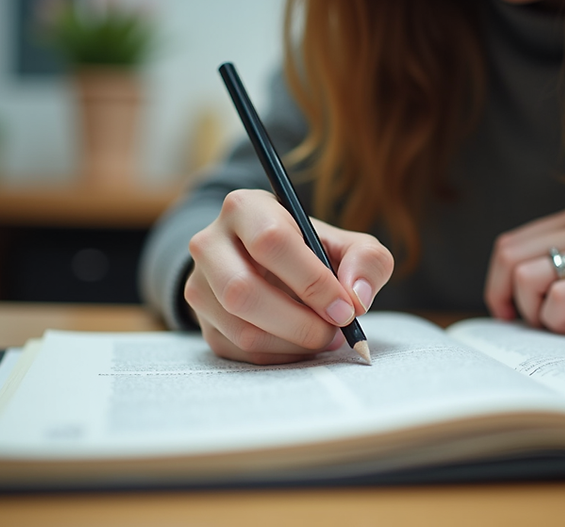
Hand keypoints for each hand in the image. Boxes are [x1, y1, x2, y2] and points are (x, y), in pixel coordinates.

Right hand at [185, 189, 394, 364]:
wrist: (269, 265)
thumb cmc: (312, 251)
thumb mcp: (347, 244)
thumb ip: (366, 260)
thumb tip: (356, 297)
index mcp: (245, 208)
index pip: (271, 241)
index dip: (312, 281)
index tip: (345, 308)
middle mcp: (209, 243)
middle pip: (243, 291)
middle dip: (300, 322)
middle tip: (335, 331)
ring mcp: (198, 284)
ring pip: (241, 329)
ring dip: (293, 343)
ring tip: (324, 337)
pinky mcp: (202, 321)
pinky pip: (240, 351)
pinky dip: (280, 355)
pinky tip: (300, 343)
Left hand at [484, 203, 564, 337]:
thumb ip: (558, 265)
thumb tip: (504, 298)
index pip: (508, 246)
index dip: (496, 284)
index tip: (509, 312)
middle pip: (510, 260)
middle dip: (509, 301)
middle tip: (535, 323)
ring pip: (529, 278)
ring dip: (538, 314)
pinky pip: (561, 299)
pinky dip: (562, 322)